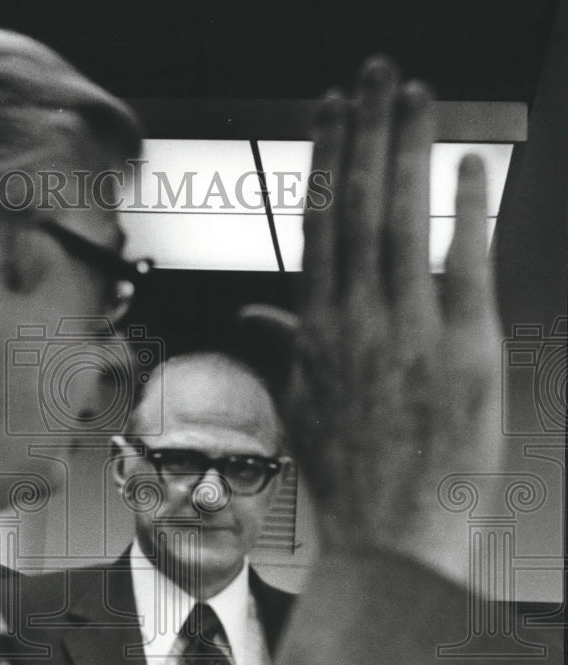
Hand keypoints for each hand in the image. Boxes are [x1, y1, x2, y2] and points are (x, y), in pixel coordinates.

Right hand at [286, 57, 501, 587]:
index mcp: (316, 330)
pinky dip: (465, 209)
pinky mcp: (463, 347)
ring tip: (414, 95)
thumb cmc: (347, 473)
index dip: (325, 161)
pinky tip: (467, 165)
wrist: (390, 532)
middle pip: (359, 206)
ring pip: (402, 219)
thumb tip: (255, 311)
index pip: (318, 226)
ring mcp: (409, 330)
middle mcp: (356, 320)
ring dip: (409, 150)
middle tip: (373, 74)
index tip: (328, 112)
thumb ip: (280, 346)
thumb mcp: (299, 406)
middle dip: (366, 131)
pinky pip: (463, 262)